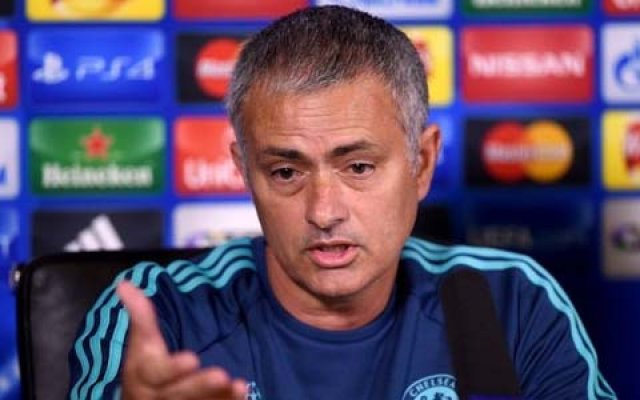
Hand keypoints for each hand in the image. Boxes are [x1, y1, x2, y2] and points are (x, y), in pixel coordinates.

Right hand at [117, 280, 247, 398]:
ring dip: (219, 397)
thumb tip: (125, 283)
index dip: (173, 368)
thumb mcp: (141, 343)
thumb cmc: (145, 369)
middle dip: (200, 385)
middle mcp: (161, 397)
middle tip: (221, 375)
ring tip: (239, 385)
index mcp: (144, 377)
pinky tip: (242, 393)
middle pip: (180, 394)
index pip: (157, 373)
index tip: (192, 358)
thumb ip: (140, 315)